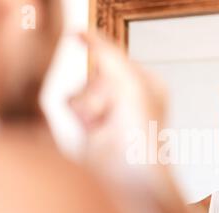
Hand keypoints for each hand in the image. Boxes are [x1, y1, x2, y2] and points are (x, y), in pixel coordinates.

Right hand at [68, 32, 166, 164]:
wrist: (129, 174)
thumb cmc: (141, 135)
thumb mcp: (129, 83)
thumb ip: (106, 53)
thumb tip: (81, 33)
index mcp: (147, 83)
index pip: (116, 58)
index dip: (110, 69)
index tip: (114, 85)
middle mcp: (129, 96)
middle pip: (96, 73)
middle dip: (99, 90)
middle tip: (112, 110)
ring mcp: (109, 111)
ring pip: (82, 88)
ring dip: (88, 104)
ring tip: (102, 123)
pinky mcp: (90, 125)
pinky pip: (71, 103)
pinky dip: (77, 113)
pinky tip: (91, 128)